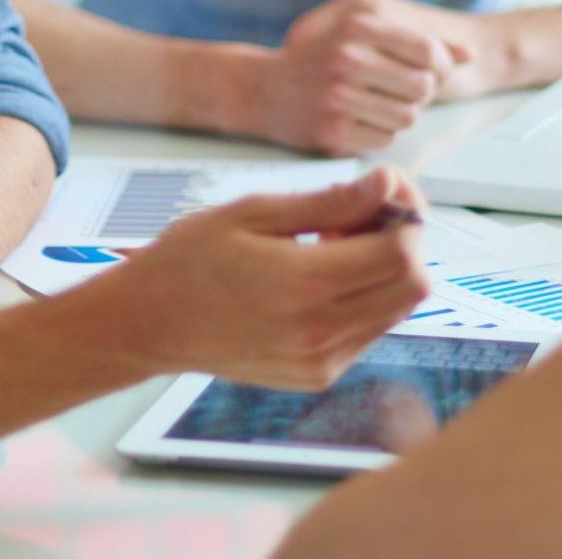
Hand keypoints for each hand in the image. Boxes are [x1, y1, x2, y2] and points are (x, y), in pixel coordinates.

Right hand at [103, 167, 428, 390]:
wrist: (148, 323)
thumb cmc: (192, 257)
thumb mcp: (257, 211)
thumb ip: (330, 202)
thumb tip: (387, 185)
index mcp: (304, 285)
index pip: (401, 254)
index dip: (405, 215)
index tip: (383, 190)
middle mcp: (319, 332)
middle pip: (412, 286)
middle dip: (402, 241)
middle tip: (357, 217)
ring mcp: (320, 361)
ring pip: (396, 310)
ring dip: (383, 271)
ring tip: (330, 246)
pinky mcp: (316, 375)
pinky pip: (369, 330)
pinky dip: (363, 298)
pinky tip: (319, 278)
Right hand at [257, 0, 475, 152]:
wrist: (263, 89)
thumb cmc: (321, 56)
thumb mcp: (363, 30)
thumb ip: (418, 38)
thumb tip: (470, 54)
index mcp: (358, 23)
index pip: (428, 51)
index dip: (439, 66)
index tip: (427, 70)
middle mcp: (348, 57)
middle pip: (423, 87)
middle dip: (420, 92)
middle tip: (399, 89)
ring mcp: (339, 95)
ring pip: (409, 116)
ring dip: (401, 113)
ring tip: (376, 102)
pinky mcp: (333, 129)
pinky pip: (386, 138)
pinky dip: (379, 132)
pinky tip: (358, 119)